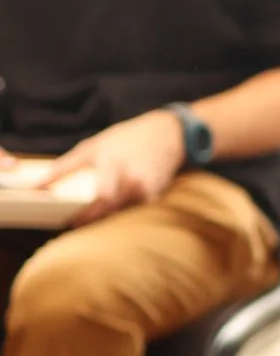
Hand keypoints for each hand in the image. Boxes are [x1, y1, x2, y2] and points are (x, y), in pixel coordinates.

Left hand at [72, 112, 189, 216]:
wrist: (167, 134)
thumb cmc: (124, 139)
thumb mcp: (92, 146)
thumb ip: (64, 167)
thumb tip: (35, 187)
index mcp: (114, 163)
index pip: (101, 196)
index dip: (86, 214)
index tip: (69, 221)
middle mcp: (133, 179)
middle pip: (109, 210)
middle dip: (91, 218)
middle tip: (76, 221)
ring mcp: (146, 189)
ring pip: (118, 213)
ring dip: (104, 216)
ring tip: (92, 212)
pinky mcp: (154, 197)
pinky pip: (130, 211)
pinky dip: (119, 210)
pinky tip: (114, 204)